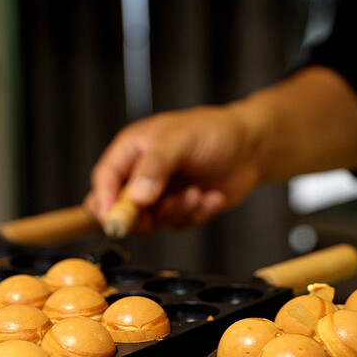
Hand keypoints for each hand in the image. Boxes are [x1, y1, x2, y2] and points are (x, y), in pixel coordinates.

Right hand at [84, 104, 262, 232]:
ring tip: (197, 194)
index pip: (105, 179)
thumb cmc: (215, 131)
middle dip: (144, 215)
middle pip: (121, 209)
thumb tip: (135, 196)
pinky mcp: (180, 209)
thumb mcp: (181, 141)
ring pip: (151, 223)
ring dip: (176, 212)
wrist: (252, 147)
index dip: (106, 201)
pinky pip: (178, 225)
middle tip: (169, 206)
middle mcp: (142, 174)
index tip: (116, 219)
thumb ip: (155, 166)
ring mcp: (161, 194)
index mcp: (132, 150)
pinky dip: (196, 214)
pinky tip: (212, 197)